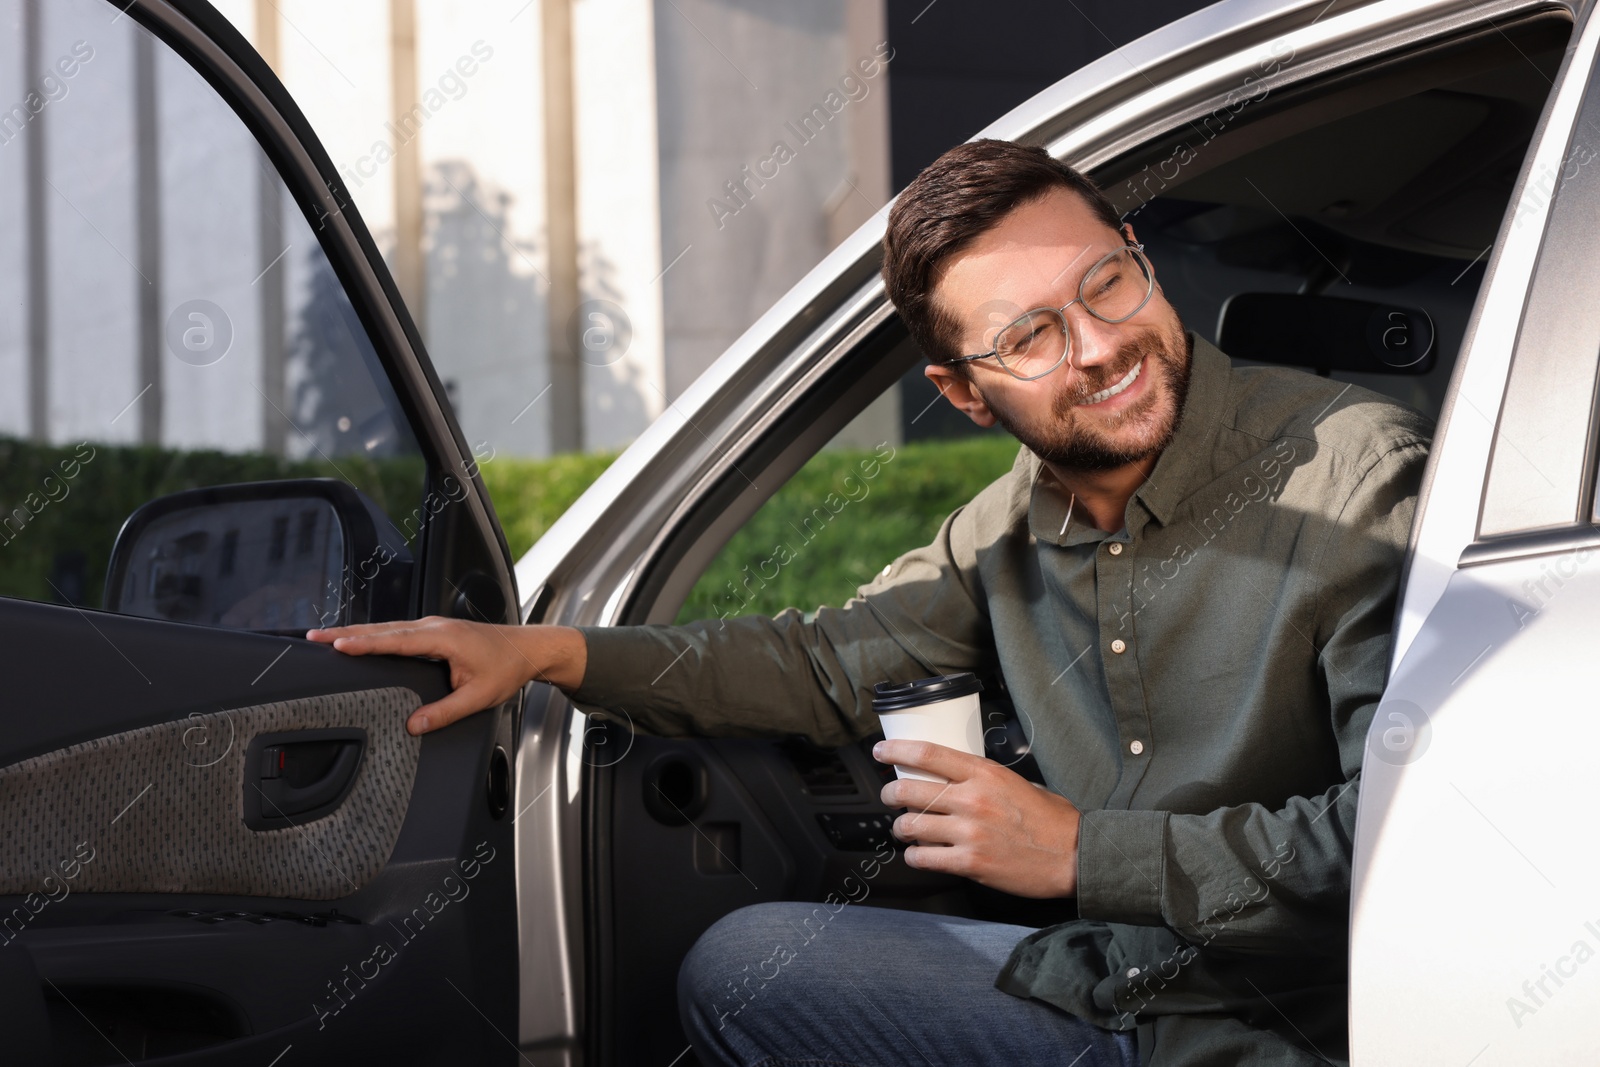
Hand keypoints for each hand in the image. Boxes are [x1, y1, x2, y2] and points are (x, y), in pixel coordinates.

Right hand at [305, 618, 585, 734]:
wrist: (528, 648)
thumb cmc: (507, 669)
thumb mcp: (478, 697)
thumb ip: (445, 712)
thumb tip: (414, 725)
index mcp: (442, 638)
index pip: (395, 640)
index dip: (364, 643)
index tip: (337, 643)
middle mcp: (434, 626)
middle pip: (383, 629)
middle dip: (346, 632)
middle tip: (314, 636)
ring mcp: (433, 625)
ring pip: (388, 627)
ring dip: (357, 631)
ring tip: (325, 636)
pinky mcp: (434, 630)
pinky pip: (397, 630)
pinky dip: (374, 633)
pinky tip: (358, 639)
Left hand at [875, 739, 1080, 897]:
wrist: (1074, 856)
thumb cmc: (1051, 821)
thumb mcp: (1017, 782)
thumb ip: (984, 779)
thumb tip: (955, 778)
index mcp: (984, 774)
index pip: (928, 754)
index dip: (897, 750)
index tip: (881, 751)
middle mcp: (972, 800)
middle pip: (909, 789)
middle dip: (890, 793)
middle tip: (888, 795)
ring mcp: (969, 832)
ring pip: (910, 825)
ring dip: (900, 827)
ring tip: (904, 829)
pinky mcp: (970, 862)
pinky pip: (923, 858)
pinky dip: (914, 856)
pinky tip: (918, 853)